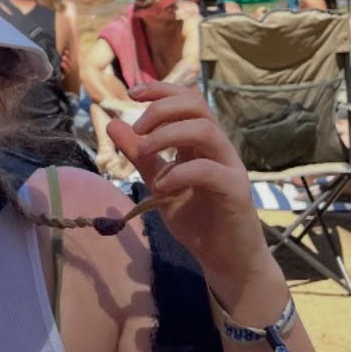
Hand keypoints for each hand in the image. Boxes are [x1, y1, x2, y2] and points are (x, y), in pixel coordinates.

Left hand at [108, 84, 275, 301]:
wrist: (226, 261)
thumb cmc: (198, 221)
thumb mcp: (159, 184)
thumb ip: (140, 157)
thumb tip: (114, 124)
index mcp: (201, 143)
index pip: (188, 100)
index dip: (161, 89)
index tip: (132, 93)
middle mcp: (218, 148)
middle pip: (197, 105)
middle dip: (162, 108)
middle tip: (137, 129)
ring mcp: (230, 167)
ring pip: (205, 130)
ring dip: (168, 135)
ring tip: (144, 152)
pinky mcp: (235, 190)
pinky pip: (209, 169)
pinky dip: (180, 172)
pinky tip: (161, 186)